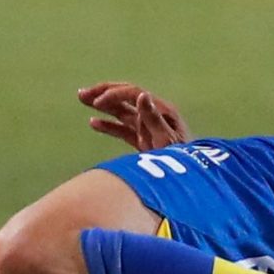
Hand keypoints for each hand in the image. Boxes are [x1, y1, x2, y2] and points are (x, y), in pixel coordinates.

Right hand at [76, 82, 190, 151]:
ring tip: (82, 99)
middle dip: (103, 93)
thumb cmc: (183, 160)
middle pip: (125, 97)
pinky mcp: (143, 140)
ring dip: (102, 105)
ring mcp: (147, 127)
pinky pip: (122, 130)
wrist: (191, 180)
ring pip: (121, 111)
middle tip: (82, 94)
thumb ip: (154, 119)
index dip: (114, 95)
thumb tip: (142, 94)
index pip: (133, 94)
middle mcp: (153, 114)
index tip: (97, 103)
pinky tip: (93, 123)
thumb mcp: (168, 140)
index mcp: (161, 109)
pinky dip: (108, 126)